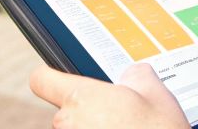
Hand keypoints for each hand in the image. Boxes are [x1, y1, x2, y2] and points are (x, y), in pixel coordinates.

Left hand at [29, 62, 192, 128]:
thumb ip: (136, 74)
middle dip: (88, 111)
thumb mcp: (156, 94)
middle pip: (65, 110)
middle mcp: (68, 124)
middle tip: (117, 113)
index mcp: (81, 98)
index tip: (62, 79)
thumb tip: (132, 73)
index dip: (51, 76)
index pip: (41, 79)